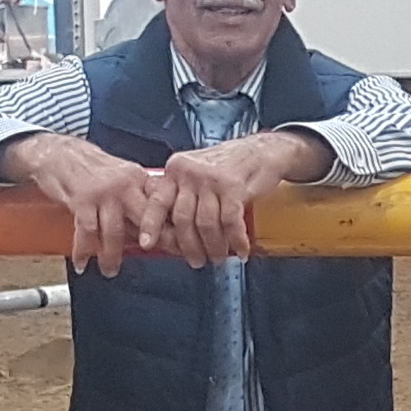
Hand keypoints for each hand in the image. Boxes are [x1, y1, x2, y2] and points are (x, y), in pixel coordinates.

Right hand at [0, 132, 161, 274]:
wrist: (60, 153)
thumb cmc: (93, 170)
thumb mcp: (123, 178)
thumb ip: (137, 202)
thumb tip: (154, 233)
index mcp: (139, 179)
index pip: (162, 205)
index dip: (172, 227)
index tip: (177, 247)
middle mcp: (125, 185)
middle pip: (145, 217)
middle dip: (153, 241)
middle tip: (152, 259)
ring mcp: (103, 193)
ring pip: (115, 232)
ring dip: (111, 256)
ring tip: (110, 270)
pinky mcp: (82, 200)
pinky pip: (86, 233)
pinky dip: (83, 251)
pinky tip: (82, 262)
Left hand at [146, 130, 331, 265]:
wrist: (264, 150)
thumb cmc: (230, 165)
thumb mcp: (197, 171)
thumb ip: (182, 193)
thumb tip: (169, 229)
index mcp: (176, 169)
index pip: (157, 201)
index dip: (150, 225)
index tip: (147, 244)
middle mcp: (190, 172)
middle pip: (182, 218)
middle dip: (189, 246)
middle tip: (197, 260)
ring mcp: (211, 178)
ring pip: (205, 224)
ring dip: (214, 247)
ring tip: (219, 256)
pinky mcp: (234, 186)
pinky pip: (230, 222)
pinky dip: (236, 240)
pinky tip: (241, 249)